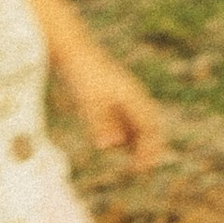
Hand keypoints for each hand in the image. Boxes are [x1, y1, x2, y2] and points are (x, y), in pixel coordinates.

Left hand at [58, 43, 166, 168]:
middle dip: (149, 148)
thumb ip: (99, 125)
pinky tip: (118, 145)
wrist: (74, 53)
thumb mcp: (89, 102)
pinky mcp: (113, 97)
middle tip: (142, 169)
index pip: (149, 128)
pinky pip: (126, 120)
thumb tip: (107, 146)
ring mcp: (124, 97)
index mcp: (133, 98)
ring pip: (138, 125)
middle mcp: (133, 98)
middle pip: (149, 127)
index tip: (142, 168)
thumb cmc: (83, 76)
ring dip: (138, 143)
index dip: (149, 149)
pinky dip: (127, 134)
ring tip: (134, 163)